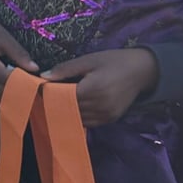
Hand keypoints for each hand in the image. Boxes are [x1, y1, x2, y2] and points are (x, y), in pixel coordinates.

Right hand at [0, 10, 37, 103]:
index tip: (32, 83)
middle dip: (12, 90)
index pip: (2, 76)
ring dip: (2, 96)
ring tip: (16, 92)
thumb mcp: (5, 37)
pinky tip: (3, 93)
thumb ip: (19, 53)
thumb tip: (34, 69)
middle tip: (28, 90)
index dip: (17, 82)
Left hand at [42, 48, 156, 126]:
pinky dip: (79, 115)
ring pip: (77, 118)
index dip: (50, 94)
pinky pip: (88, 122)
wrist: (142, 70)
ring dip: (66, 111)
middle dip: (56, 103)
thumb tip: (43, 77)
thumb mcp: (88, 60)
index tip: (39, 89)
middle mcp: (100, 106)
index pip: (63, 97)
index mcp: (93, 89)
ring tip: (58, 100)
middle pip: (69, 109)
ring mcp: (106, 116)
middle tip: (45, 95)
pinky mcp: (110, 120)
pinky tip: (73, 107)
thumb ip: (65, 70)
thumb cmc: (114, 61)